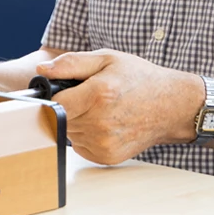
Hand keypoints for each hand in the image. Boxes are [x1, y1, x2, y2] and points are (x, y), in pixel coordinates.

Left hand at [40, 49, 204, 165]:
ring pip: (68, 133)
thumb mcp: (106, 58)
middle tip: (85, 97)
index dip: (54, 95)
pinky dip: (84, 135)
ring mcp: (104, 143)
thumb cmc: (139, 79)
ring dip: (75, 121)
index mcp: (98, 95)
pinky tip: (102, 123)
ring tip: (96, 109)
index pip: (54, 103)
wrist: (170, 106)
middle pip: (60, 118)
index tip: (61, 90)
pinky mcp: (107, 156)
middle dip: (66, 107)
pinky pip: (80, 146)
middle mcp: (100, 122)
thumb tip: (43, 71)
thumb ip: (71, 63)